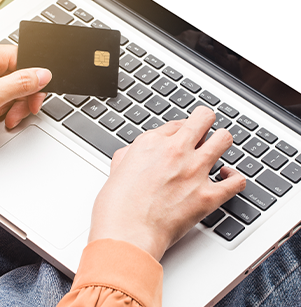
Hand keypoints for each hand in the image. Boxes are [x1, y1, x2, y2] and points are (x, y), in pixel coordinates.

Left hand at [0, 41, 51, 131]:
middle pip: (17, 72)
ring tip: (5, 117)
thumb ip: (20, 84)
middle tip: (21, 113)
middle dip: (22, 96)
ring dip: (11, 101)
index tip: (35, 99)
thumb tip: (43, 74)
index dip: (35, 81)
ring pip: (6, 81)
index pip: (25, 60)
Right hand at [88, 106, 245, 260]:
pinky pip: (236, 180)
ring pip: (224, 140)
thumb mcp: (117, 168)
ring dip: (221, 142)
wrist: (126, 234)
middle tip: (203, 131)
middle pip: (204, 118)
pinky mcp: (207, 196)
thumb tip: (137, 153)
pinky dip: (235, 177)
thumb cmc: (117, 206)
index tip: (182, 137)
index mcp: (152, 143)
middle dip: (205, 122)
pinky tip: (227, 177)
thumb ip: (131, 154)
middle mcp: (176, 151)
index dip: (181, 130)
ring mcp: (195, 171)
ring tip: (217, 150)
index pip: (178, 123)